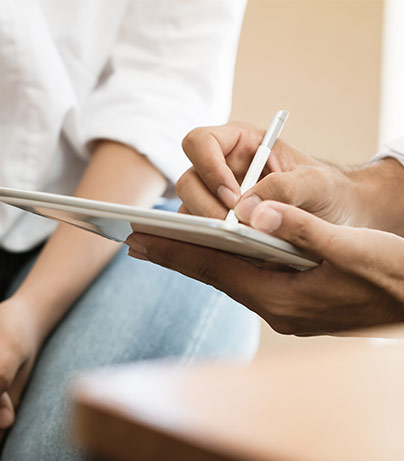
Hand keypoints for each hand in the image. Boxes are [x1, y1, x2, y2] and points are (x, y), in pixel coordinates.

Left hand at [126, 201, 403, 334]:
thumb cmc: (394, 278)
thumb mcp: (353, 250)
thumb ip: (302, 230)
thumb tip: (255, 211)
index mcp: (283, 298)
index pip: (215, 270)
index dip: (175, 252)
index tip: (138, 241)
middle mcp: (276, 309)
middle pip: (214, 275)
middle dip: (175, 255)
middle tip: (136, 240)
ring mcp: (284, 309)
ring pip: (229, 277)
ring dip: (197, 258)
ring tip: (164, 243)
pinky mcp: (294, 303)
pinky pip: (247, 280)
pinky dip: (224, 263)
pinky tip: (214, 253)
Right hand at [177, 122, 379, 228]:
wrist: (337, 220)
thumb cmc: (327, 191)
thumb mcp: (316, 183)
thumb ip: (284, 188)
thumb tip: (245, 208)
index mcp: (239, 145)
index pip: (200, 143)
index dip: (208, 167)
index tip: (234, 197)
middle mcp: (221, 171)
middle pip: (188, 181)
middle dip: (207, 207)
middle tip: (234, 228)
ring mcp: (215, 201)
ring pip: (188, 212)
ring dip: (206, 229)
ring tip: (238, 243)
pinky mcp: (218, 228)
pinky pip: (199, 236)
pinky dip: (211, 245)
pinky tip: (237, 253)